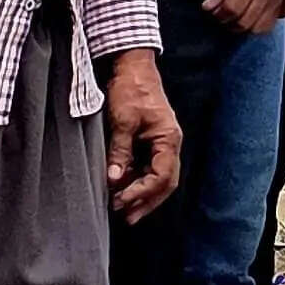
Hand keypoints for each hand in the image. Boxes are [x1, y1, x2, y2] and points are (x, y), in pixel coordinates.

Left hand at [102, 50, 183, 222]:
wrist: (132, 66)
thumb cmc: (132, 89)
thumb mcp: (123, 121)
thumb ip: (120, 151)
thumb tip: (114, 179)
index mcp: (169, 139)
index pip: (161, 176)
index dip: (142, 193)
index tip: (121, 202)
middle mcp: (170, 144)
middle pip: (165, 183)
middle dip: (146, 202)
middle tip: (127, 218)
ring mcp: (162, 143)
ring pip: (158, 178)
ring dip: (141, 194)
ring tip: (122, 209)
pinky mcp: (151, 141)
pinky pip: (148, 168)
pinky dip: (137, 181)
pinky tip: (123, 189)